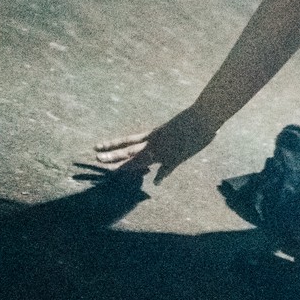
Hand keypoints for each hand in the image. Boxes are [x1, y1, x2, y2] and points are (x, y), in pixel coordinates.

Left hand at [79, 109, 215, 184]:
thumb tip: (159, 141)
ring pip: (141, 158)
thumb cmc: (191, 120)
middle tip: (96, 158)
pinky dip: (163, 174)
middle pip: (129, 150)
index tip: (97, 146)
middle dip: (112, 155)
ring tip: (111, 171)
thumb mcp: (173, 129)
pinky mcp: (178, 154)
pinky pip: (169, 166)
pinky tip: (156, 183)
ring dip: (126, 165)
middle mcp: (154, 142)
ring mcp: (164, 149)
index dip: (113, 144)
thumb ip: (165, 137)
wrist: (203, 116)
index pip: (128, 140)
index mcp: (153, 134)